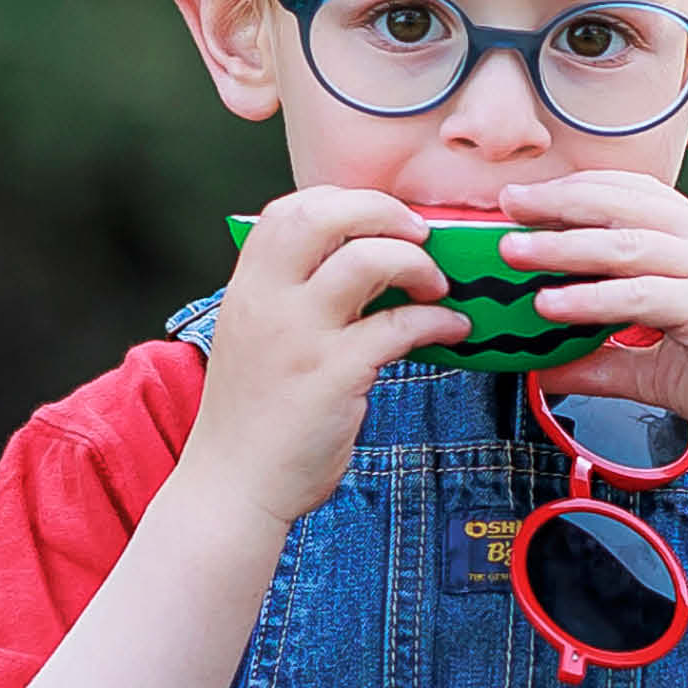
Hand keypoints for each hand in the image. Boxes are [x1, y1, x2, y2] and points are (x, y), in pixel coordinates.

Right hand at [203, 186, 485, 524]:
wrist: (235, 485)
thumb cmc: (255, 416)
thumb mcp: (257, 339)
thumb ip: (291, 298)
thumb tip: (360, 263)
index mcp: (248, 287)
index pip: (291, 209)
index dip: (345, 201)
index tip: (381, 220)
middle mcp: (269, 301)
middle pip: (326, 215)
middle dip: (383, 212)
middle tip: (419, 236)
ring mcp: (301, 336)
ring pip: (369, 259)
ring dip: (417, 263)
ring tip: (437, 286)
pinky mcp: (335, 375)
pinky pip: (400, 326)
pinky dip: (438, 320)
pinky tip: (452, 329)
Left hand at [467, 172, 687, 465]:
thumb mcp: (655, 368)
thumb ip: (602, 360)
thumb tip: (541, 369)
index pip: (638, 193)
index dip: (581, 189)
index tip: (528, 197)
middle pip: (628, 203)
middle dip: (561, 200)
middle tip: (507, 204)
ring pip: (630, 243)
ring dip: (564, 244)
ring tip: (513, 251)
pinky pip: (643, 294)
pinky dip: (592, 297)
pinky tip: (552, 305)